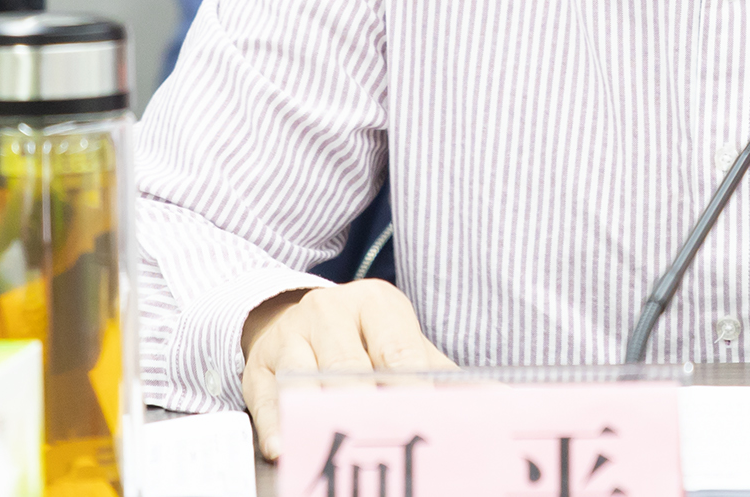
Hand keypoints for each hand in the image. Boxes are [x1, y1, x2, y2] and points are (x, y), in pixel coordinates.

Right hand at [238, 281, 455, 458]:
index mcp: (376, 303)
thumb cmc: (361, 338)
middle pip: (351, 368)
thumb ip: (440, 372)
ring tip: (340, 446)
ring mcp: (290, 337)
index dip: (412, 391)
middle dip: (367, 407)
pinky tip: (285, 446)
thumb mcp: (401, 340)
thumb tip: (492, 401)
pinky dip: (276, 424)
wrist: (292, 315)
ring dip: (323, 416)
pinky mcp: (258, 365)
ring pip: (306, 381)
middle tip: (387, 439)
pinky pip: (266, 397)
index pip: (398, 352)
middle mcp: (330, 312)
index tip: (425, 421)